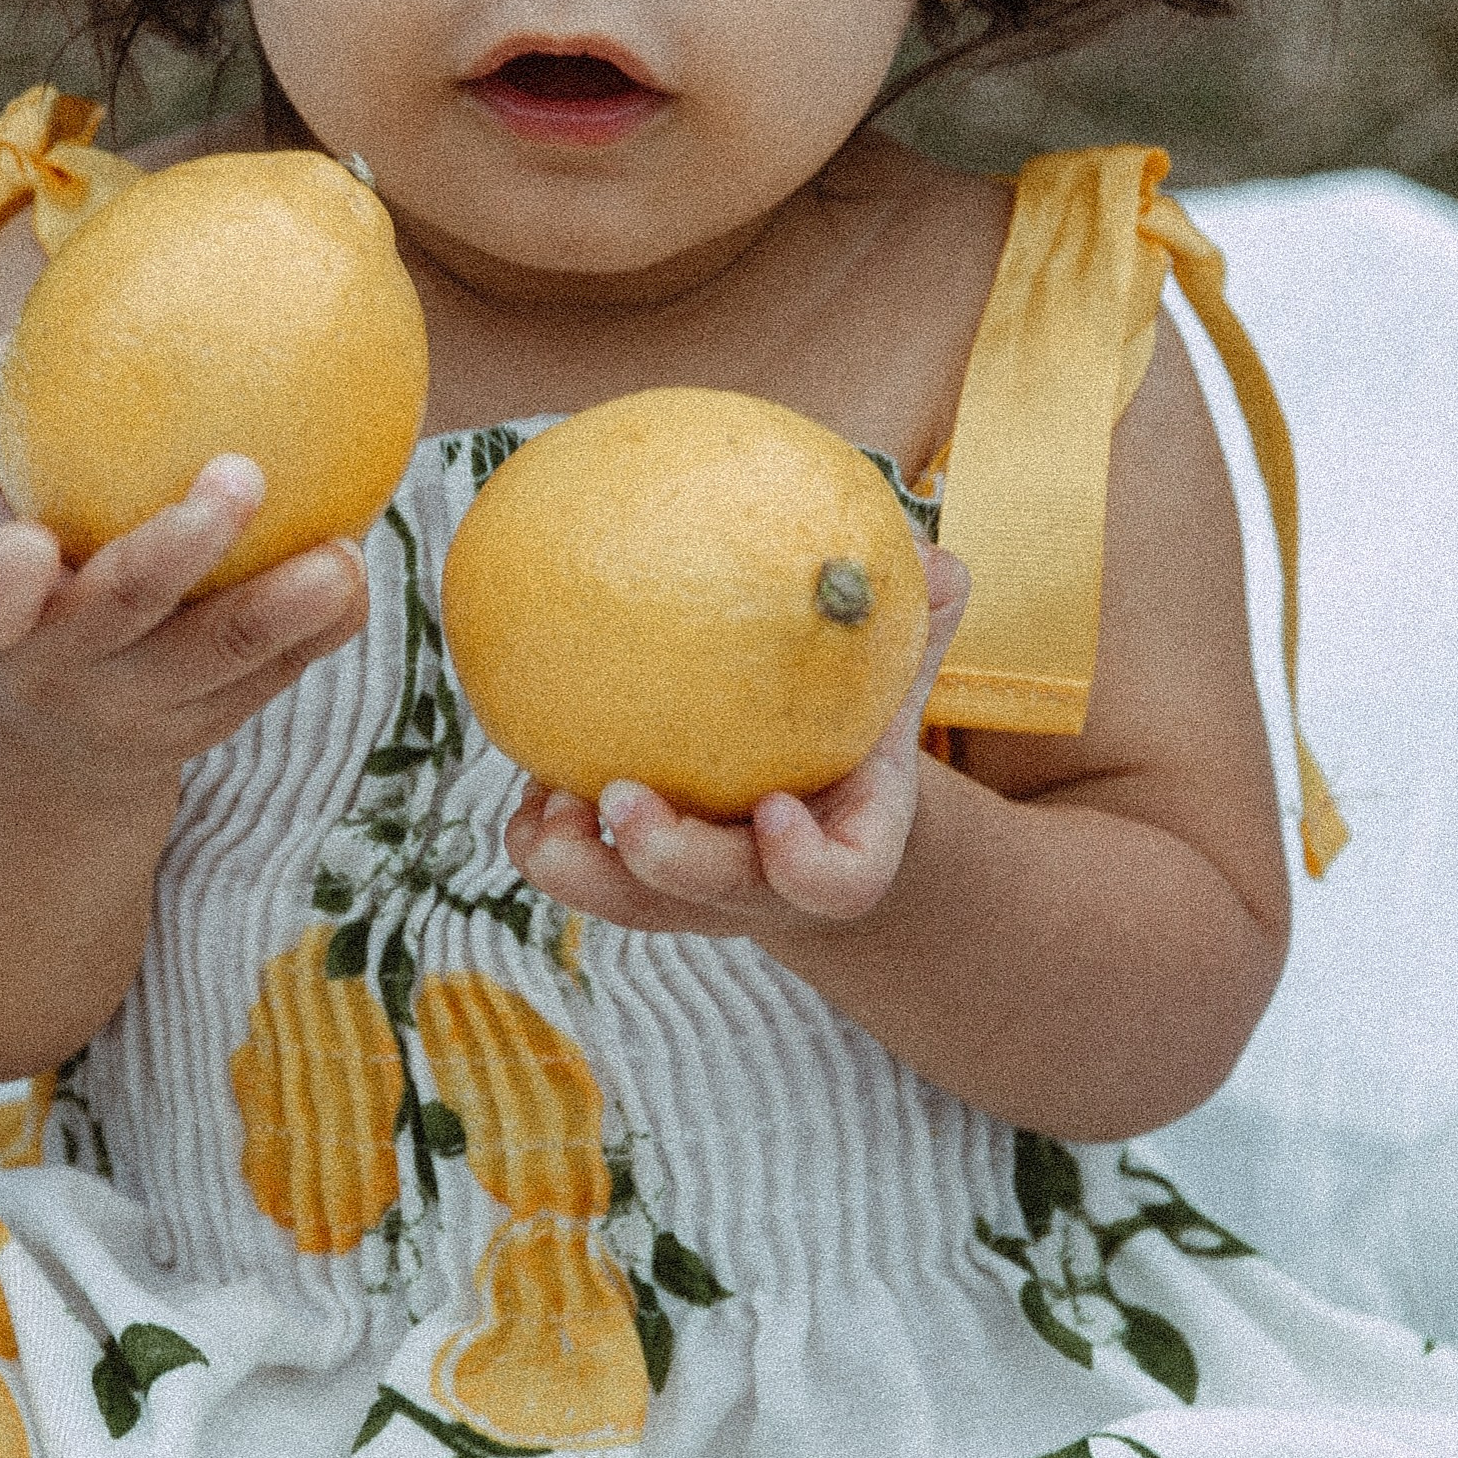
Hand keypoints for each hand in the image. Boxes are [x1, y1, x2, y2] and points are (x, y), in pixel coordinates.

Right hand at [0, 395, 369, 802]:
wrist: (46, 747)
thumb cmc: (22, 592)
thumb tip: (26, 321)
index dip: (6, 574)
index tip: (31, 536)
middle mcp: (67, 669)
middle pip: (124, 610)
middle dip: (178, 549)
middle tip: (241, 475)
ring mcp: (144, 708)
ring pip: (222, 659)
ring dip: (285, 608)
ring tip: (342, 556)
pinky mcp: (211, 724)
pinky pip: (276, 676)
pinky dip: (323, 626)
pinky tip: (355, 569)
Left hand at [502, 545, 968, 938]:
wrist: (814, 805)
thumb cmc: (854, 728)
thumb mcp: (892, 682)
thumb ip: (914, 626)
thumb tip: (931, 556)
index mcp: (841, 845)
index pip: (839, 883)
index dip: (807, 864)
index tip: (777, 812)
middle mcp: (763, 886)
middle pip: (719, 898)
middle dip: (668, 857)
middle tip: (623, 798)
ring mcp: (694, 892)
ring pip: (633, 902)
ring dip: (583, 863)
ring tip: (544, 802)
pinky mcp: (633, 880)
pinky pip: (580, 871)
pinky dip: (545, 836)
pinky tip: (526, 781)